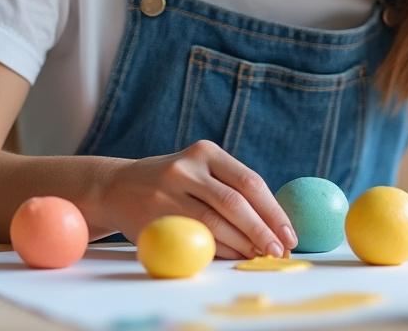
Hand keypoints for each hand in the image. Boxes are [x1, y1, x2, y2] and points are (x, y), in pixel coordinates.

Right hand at [97, 140, 296, 259]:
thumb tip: (277, 225)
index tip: (289, 234)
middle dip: (262, 231)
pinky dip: (219, 250)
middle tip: (279, 251)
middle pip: (235, 203)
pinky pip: (194, 237)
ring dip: (243, 245)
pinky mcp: (155, 216)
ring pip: (214, 223)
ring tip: (261, 256)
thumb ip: (232, 188)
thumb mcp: (199, 170)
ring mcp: (167, 192)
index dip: (273, 211)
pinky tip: (234, 256)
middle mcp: (186, 168)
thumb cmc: (174, 183)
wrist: (117, 187)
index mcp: (206, 152)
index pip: (249, 181)